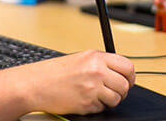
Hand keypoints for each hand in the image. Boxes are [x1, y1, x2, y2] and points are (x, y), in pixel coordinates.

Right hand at [11, 50, 134, 114]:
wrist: (35, 84)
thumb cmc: (54, 72)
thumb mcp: (81, 58)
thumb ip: (101, 63)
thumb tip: (121, 72)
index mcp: (96, 57)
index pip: (128, 66)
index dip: (130, 76)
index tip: (128, 80)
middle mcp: (96, 71)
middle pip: (125, 85)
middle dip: (121, 90)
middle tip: (112, 91)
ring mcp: (92, 88)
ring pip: (116, 99)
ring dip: (109, 100)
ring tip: (96, 95)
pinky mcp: (86, 104)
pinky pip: (101, 108)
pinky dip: (96, 107)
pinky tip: (84, 100)